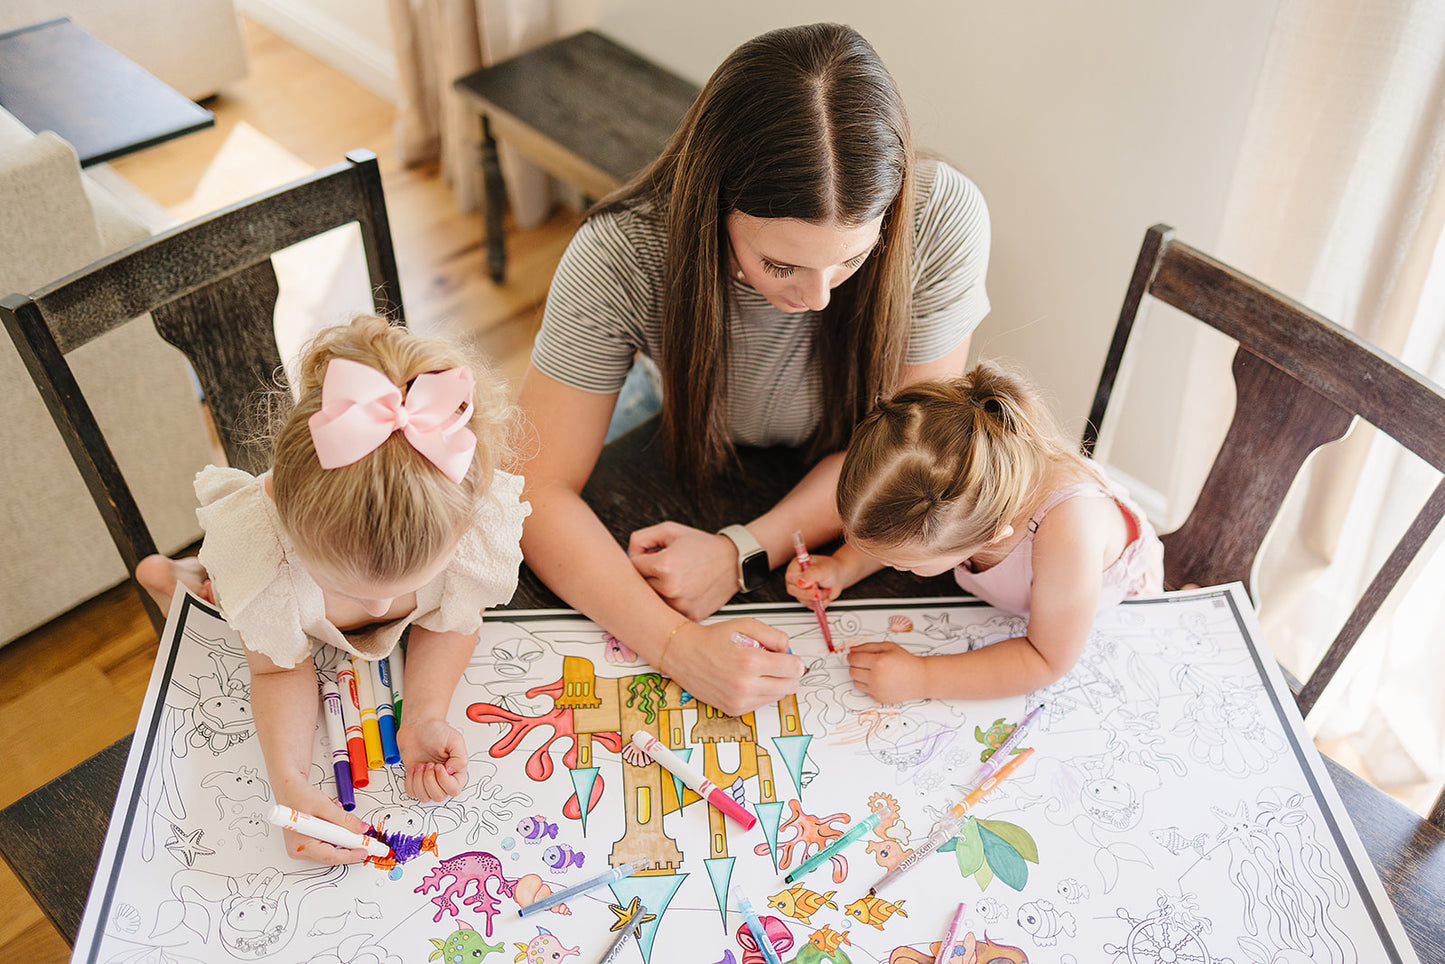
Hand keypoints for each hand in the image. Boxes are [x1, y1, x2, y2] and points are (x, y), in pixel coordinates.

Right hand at [273, 779, 372, 864]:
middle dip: (347, 842)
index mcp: (301, 845)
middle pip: (331, 854)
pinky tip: (331, 818)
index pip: (330, 856)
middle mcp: (299, 850)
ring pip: (330, 847)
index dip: (350, 854)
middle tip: (361, 835)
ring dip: (339, 833)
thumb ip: (344, 819)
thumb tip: (361, 829)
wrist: (289, 788)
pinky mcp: (305, 842)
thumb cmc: (300, 796)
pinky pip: (325, 841)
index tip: (364, 850)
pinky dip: (333, 831)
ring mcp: (301, 847)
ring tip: (337, 815)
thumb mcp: (325, 806)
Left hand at [397, 717, 468, 801]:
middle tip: (429, 764)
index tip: (438, 765)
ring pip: (424, 797)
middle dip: (430, 780)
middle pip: (438, 796)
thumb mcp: (455, 739)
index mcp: (456, 771)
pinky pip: (411, 793)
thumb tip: (452, 772)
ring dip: (420, 781)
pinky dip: (410, 782)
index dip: (444, 780)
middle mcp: (443, 779)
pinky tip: (414, 769)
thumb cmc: (436, 731)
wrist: (418, 726)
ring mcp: (428, 780)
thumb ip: (460, 757)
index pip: (454, 789)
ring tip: (421, 765)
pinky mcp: (415, 779)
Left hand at [628, 522, 741, 618]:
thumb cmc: (702, 546)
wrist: (732, 561)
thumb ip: (640, 539)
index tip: (650, 557)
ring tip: (675, 578)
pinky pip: (668, 611)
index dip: (640, 559)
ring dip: (658, 591)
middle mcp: (671, 588)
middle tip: (662, 568)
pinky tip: (684, 589)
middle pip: (640, 586)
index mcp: (664, 566)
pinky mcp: (689, 616)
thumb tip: (627, 556)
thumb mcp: (669, 530)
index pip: (632, 566)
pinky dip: (672, 601)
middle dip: (647, 575)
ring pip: (653, 601)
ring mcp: (680, 605)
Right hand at [663, 619, 802, 716]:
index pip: (794, 669)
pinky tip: (748, 680)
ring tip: (758, 670)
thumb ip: (774, 636)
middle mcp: (745, 685)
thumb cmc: (712, 639)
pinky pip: (762, 703)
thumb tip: (790, 652)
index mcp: (750, 662)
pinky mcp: (734, 709)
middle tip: (777, 663)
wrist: (683, 654)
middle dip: (789, 674)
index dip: (795, 661)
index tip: (789, 657)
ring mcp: (740, 700)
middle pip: (790, 686)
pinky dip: (761, 692)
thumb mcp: (746, 625)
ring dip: (775, 683)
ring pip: (778, 696)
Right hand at [785, 554, 843, 606]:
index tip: (813, 585)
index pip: (791, 577)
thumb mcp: (821, 569)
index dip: (801, 583)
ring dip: (819, 597)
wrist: (838, 576)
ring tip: (826, 589)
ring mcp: (800, 590)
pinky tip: (825, 595)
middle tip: (820, 592)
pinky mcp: (806, 599)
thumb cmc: (830, 568)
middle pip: (794, 591)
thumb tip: (800, 582)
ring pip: (803, 600)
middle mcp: (796, 578)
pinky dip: (820, 603)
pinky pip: (810, 606)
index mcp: (796, 567)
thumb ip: (811, 574)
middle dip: (810, 594)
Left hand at [847, 641, 927, 703]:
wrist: (920, 678)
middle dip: (855, 665)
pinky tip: (878, 679)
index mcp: (878, 662)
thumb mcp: (888, 647)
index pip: (853, 659)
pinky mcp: (879, 698)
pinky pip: (864, 691)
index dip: (852, 656)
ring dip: (860, 676)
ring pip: (855, 682)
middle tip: (865, 662)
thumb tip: (852, 650)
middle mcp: (876, 678)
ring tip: (872, 671)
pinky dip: (867, 685)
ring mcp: (877, 690)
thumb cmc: (906, 661)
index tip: (854, 655)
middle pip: (852, 671)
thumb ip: (868, 646)